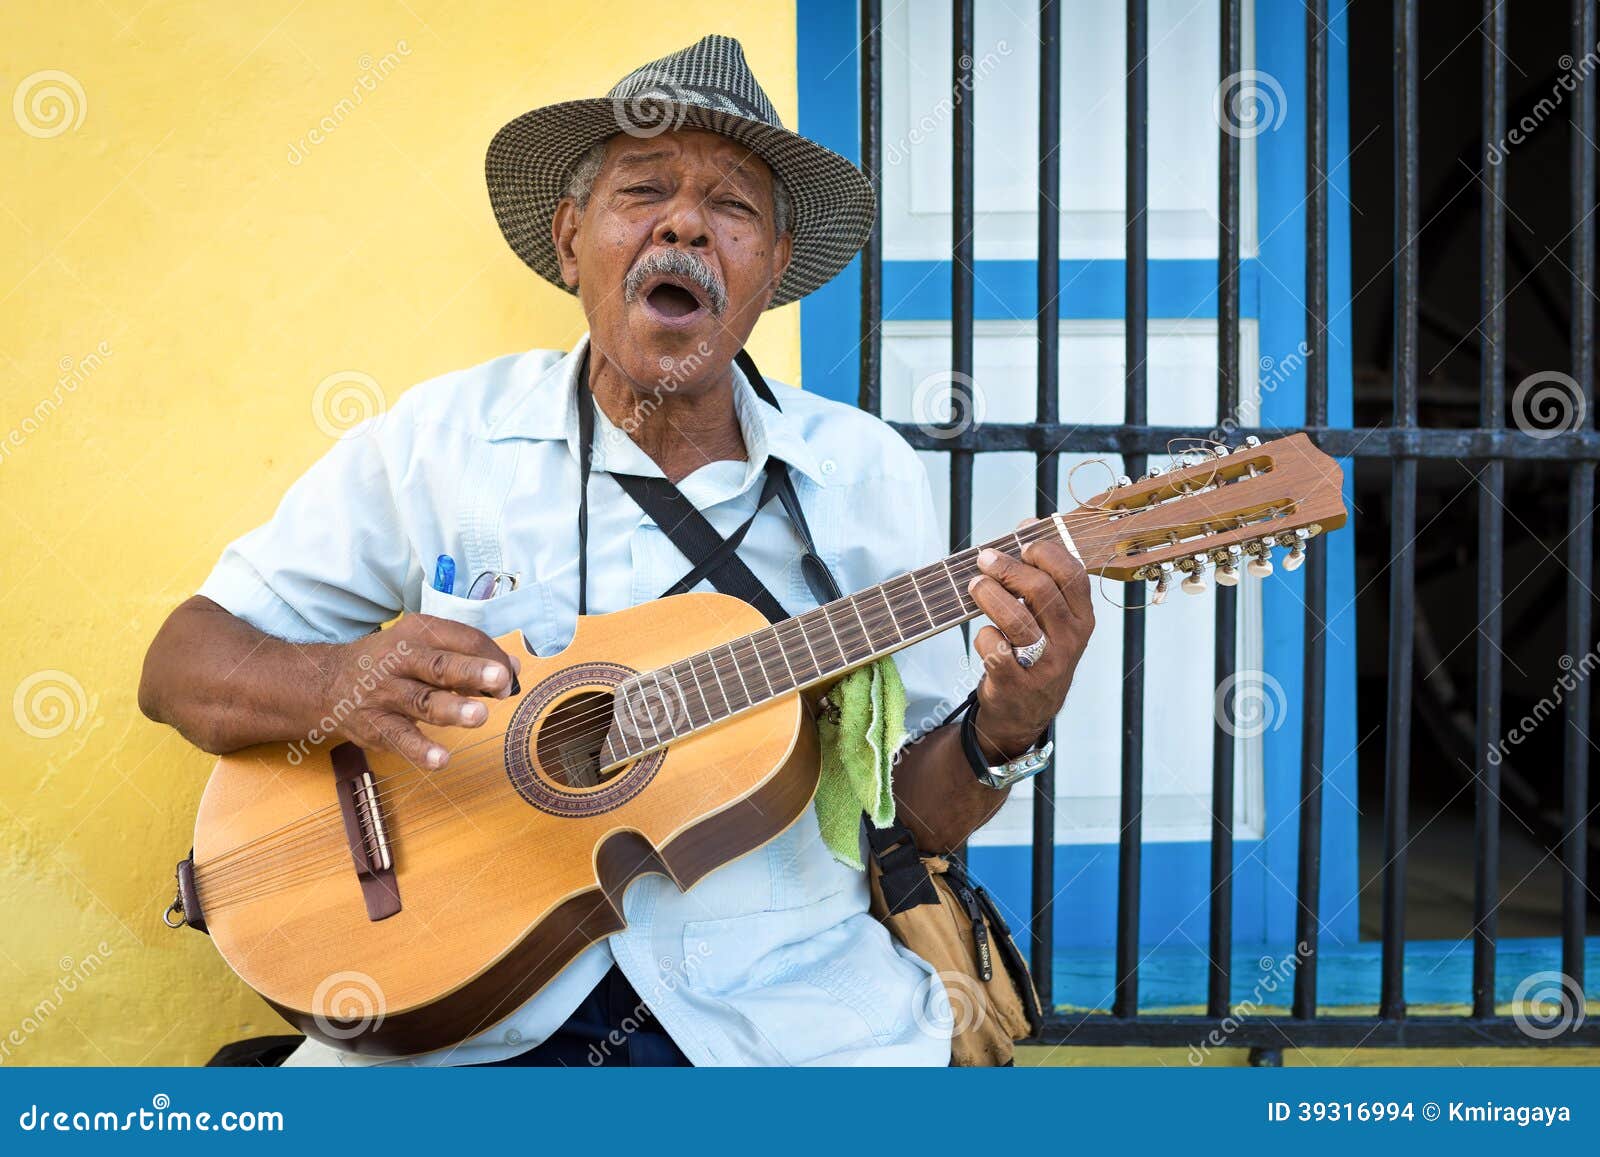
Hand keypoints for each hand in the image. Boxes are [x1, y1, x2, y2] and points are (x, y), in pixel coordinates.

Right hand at [317, 615, 520, 768]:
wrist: (328, 682)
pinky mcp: (375, 725)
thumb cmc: (393, 663)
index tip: (510, 675)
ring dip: (451, 709)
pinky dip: (420, 750)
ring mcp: (386, 693)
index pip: (461, 638)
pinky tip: (441, 759)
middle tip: (501, 679)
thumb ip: (468, 658)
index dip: (490, 655)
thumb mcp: (425, 647)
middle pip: (439, 665)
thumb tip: (512, 669)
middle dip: (471, 672)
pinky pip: (399, 738)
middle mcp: (400, 660)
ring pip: (421, 701)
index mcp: (418, 633)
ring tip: (479, 716)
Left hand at [965, 526, 1094, 761]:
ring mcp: (1045, 665)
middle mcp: (1070, 641)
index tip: (1022, 544)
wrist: (1026, 711)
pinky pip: (997, 652)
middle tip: (983, 559)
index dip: (1046, 553)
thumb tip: (1028, 522)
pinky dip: (984, 636)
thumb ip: (1042, 571)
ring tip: (974, 585)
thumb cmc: (1036, 650)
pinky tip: (983, 631)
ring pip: (1017, 620)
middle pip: (1041, 592)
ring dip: (989, 596)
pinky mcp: (1018, 685)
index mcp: (1082, 618)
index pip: (1072, 575)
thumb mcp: (1049, 615)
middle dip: (1007, 568)